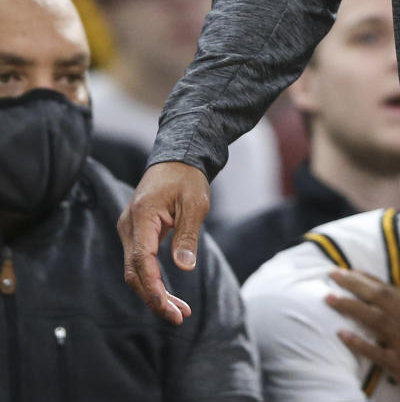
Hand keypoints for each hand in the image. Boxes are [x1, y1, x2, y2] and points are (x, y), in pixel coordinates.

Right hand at [117, 160, 210, 324]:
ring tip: (179, 312)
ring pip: (135, 271)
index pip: (142, 260)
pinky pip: (140, 263)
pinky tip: (169, 295)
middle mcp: (129, 226)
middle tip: (179, 317)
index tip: (168, 307)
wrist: (177, 158)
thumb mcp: (195, 204)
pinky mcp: (135, 234)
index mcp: (142, 216)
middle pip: (134, 272)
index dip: (153, 287)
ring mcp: (129, 230)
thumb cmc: (187, 178)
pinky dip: (153, 280)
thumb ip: (187, 236)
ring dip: (154, 293)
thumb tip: (184, 269)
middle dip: (154, 298)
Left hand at [326, 270, 399, 401]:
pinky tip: (341, 333)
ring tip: (329, 298)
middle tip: (333, 274)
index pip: (390, 290)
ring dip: (349, 306)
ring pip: (373, 319)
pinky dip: (358, 342)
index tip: (352, 271)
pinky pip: (375, 352)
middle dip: (353, 284)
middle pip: (377, 298)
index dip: (369, 279)